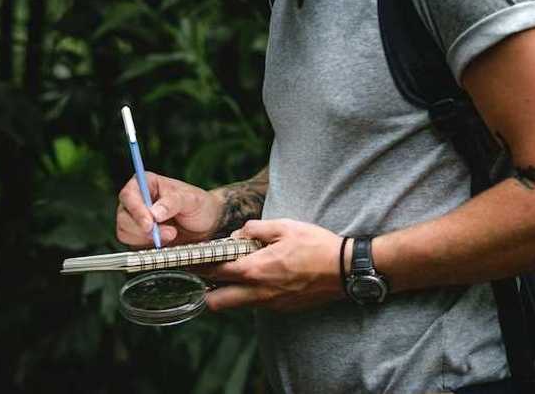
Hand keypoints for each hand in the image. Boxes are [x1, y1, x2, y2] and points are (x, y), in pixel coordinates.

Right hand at [115, 172, 222, 247]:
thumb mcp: (191, 199)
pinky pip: (132, 243)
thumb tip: (154, 213)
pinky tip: (165, 240)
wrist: (207, 224)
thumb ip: (173, 203)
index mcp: (146, 183)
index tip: (149, 223)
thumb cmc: (198, 205)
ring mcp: (135, 219)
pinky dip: (147, 245)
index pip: (129, 194)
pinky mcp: (138, 235)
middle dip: (144, 228)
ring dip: (147, 238)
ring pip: (125, 231)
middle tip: (170, 232)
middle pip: (123, 215)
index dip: (136, 209)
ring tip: (172, 234)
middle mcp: (137, 200)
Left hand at [198, 219, 344, 312]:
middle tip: (208, 274)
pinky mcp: (282, 308)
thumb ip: (256, 229)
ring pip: (236, 305)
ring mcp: (270, 303)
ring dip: (229, 292)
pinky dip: (250, 294)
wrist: (344, 270)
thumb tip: (239, 233)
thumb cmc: (316, 245)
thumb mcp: (285, 226)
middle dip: (206, 291)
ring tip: (235, 274)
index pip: (214, 272)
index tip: (190, 261)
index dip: (198, 266)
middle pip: (216, 302)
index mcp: (255, 269)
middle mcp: (258, 292)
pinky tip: (262, 278)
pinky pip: (256, 304)